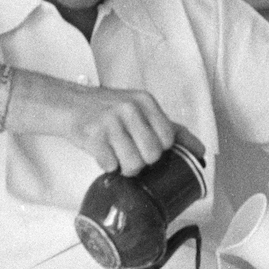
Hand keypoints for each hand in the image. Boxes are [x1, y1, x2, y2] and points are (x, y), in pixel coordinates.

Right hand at [61, 84, 199, 175]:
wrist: (68, 104)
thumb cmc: (107, 110)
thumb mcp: (139, 109)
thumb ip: (168, 127)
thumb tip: (200, 150)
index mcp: (145, 101)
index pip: (168, 138)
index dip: (160, 150)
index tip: (147, 146)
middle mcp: (129, 108)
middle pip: (152, 155)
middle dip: (142, 162)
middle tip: (129, 153)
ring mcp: (110, 121)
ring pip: (132, 164)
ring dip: (124, 167)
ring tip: (116, 156)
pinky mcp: (93, 135)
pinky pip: (110, 165)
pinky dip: (106, 166)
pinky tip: (102, 153)